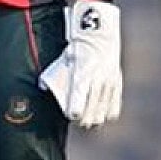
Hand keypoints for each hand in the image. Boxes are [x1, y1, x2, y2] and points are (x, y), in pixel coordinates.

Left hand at [39, 0, 121, 127]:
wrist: (98, 36)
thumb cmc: (76, 49)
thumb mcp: (62, 60)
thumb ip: (53, 75)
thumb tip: (43, 88)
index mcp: (81, 75)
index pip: (78, 99)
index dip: (75, 111)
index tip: (71, 116)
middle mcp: (97, 80)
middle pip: (92, 109)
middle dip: (85, 119)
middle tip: (79, 122)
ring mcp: (109, 82)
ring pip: (104, 110)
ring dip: (96, 118)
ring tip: (90, 121)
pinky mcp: (117, 82)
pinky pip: (114, 104)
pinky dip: (108, 112)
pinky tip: (103, 115)